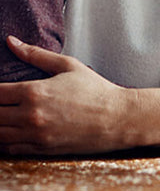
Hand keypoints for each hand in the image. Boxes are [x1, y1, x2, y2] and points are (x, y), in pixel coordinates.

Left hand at [0, 36, 133, 155]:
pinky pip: (10, 149)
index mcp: (34, 91)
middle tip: (2, 102)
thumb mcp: (68, 65)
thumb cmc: (95, 90)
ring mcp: (34, 134)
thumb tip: (11, 41)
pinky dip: (4, 142)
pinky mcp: (41, 149)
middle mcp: (30, 115)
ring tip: (4, 115)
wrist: (117, 118)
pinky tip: (9, 132)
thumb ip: (36, 54)